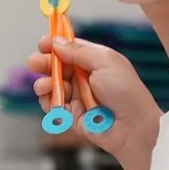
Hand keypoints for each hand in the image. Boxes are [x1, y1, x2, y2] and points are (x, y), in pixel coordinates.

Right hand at [35, 34, 162, 156]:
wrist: (133, 127)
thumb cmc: (126, 92)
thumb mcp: (105, 62)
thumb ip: (78, 51)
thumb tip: (57, 42)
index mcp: (95, 61)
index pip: (70, 49)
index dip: (55, 45)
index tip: (43, 43)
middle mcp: (84, 77)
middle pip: (56, 66)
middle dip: (44, 63)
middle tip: (34, 63)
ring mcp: (77, 96)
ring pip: (51, 85)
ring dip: (43, 82)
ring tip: (44, 85)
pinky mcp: (71, 115)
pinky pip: (52, 105)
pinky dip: (47, 101)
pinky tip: (48, 98)